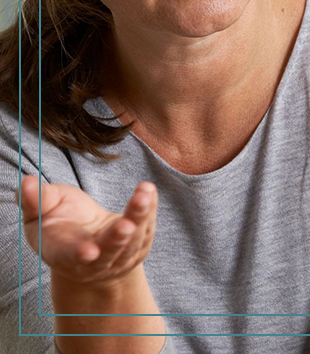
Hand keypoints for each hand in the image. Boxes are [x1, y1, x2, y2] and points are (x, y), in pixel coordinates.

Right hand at [15, 175, 157, 287]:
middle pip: (109, 250)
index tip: (89, 251)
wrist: (88, 245)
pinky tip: (148, 190)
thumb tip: (25, 182)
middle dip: (117, 239)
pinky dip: (149, 209)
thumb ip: (35, 200)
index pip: (70, 257)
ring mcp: (119, 256)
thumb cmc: (60, 225)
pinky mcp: (139, 245)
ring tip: (143, 195)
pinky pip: (147, 227)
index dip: (78, 254)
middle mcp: (94, 261)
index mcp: (63, 254)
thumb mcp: (41, 213)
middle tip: (126, 226)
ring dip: (139, 217)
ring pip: (133, 239)